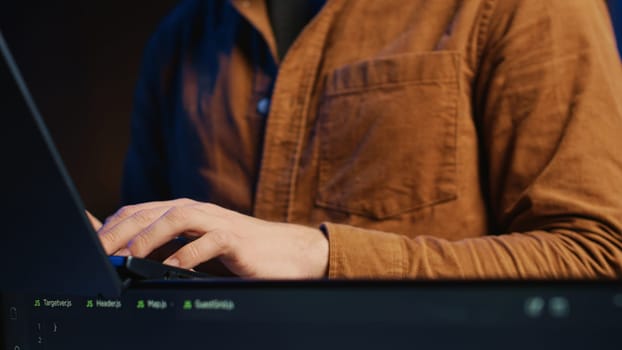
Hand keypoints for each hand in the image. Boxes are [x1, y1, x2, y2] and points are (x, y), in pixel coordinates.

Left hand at [96, 199, 328, 278]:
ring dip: (148, 236)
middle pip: (151, 211)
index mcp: (185, 211)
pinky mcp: (236, 239)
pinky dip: (187, 254)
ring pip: (176, 218)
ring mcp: (218, 222)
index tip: (90, 248)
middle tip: (98, 253)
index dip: (111, 227)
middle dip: (120, 231)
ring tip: (127, 258)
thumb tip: (129, 253)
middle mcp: (198, 211)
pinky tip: (170, 270)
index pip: (138, 210)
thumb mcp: (198, 245)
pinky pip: (208, 241)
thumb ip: (167, 244)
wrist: (290, 252)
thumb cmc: (242, 250)